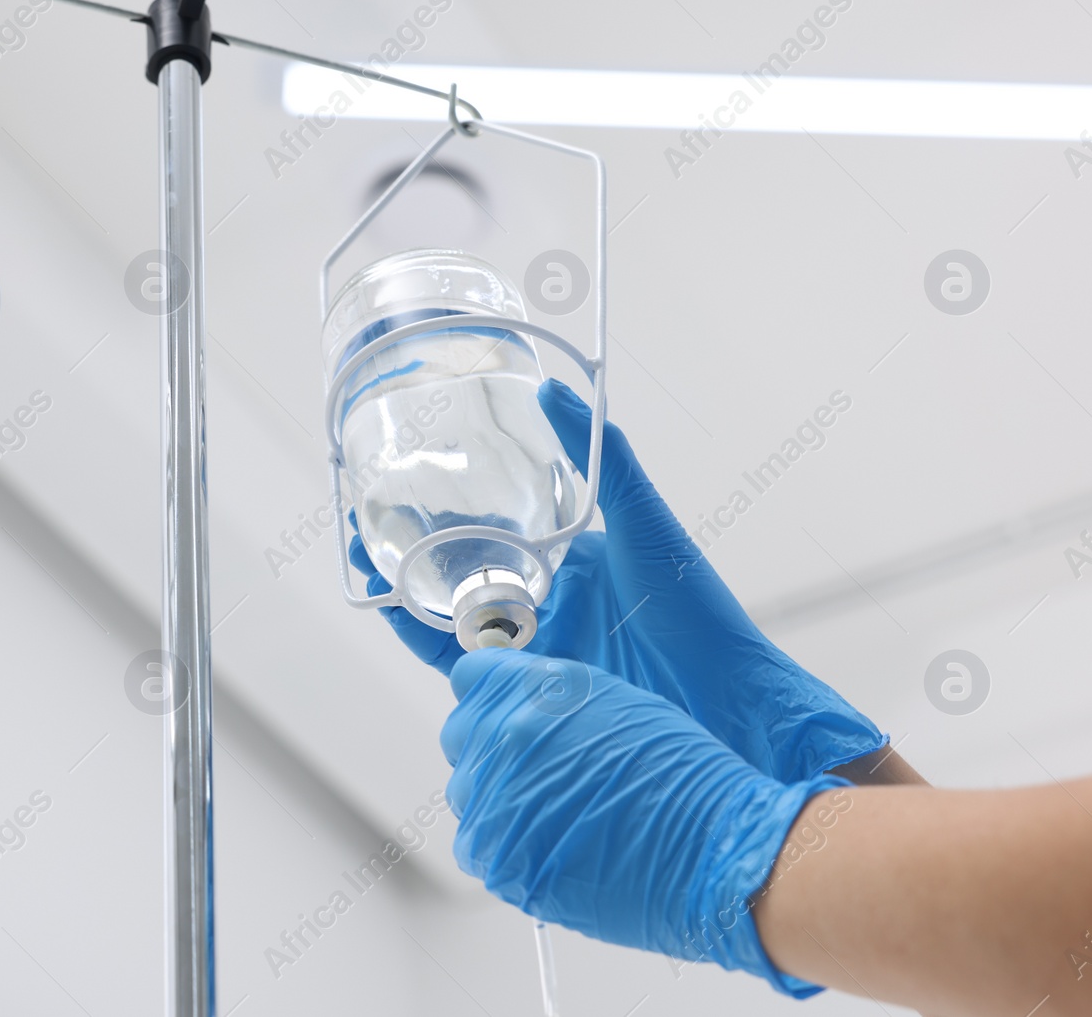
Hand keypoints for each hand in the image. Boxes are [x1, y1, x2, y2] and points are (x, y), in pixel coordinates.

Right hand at [351, 378, 884, 782]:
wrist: (728, 703)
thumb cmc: (697, 611)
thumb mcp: (644, 524)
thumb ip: (601, 460)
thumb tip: (553, 388)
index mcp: (568, 564)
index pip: (493, 538)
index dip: (443, 520)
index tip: (399, 495)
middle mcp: (547, 608)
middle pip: (462, 583)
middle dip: (410, 563)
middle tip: (364, 535)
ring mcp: (540, 654)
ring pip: (457, 630)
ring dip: (411, 606)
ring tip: (370, 574)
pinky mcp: (536, 697)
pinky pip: (473, 676)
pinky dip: (435, 655)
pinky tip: (403, 625)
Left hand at [443, 648, 847, 996]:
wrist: (715, 854)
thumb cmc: (685, 779)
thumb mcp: (620, 703)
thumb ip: (553, 699)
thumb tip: (520, 708)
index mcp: (535, 691)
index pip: (471, 675)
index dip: (493, 691)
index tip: (507, 707)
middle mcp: (504, 739)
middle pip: (462, 732)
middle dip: (493, 743)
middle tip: (538, 765)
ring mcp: (494, 802)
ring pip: (468, 788)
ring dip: (499, 794)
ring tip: (557, 809)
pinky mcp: (498, 858)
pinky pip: (478, 842)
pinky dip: (504, 842)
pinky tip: (551, 842)